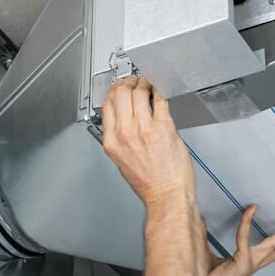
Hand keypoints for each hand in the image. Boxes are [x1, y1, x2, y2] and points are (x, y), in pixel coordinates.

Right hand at [100, 77, 195, 206]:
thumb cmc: (148, 183)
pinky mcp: (164, 127)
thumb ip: (119, 139)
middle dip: (127, 82)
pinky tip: (160, 93)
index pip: (107, 105)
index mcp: (112, 142)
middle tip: (134, 81)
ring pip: (139, 92)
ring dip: (144, 84)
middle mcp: (126, 133)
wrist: (167, 194)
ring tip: (148, 85)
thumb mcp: (121, 161)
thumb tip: (122, 120)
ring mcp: (145, 128)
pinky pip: (160, 100)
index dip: (113, 91)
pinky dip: (159, 92)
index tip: (119, 87)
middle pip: (120, 93)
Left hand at [204, 205, 274, 275]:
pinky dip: (247, 223)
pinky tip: (251, 210)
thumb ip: (204, 236)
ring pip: (273, 244)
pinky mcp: (240, 263)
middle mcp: (251, 264)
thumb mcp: (204, 253)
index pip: (269, 251)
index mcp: (247, 263)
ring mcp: (248, 264)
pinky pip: (244, 238)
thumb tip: (198, 218)